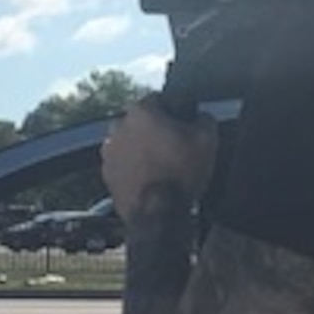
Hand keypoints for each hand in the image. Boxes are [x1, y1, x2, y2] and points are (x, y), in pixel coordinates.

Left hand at [102, 99, 218, 220]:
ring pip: (131, 143)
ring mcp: (108, 153)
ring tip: (164, 165)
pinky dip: (134, 168)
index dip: (175, 109)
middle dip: (156, 130)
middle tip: (175, 146)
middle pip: (142, 122)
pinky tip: (152, 178)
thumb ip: (205, 118)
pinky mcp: (106, 175)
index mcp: (140, 111)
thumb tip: (202, 116)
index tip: (184, 122)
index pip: (159, 99)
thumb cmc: (181, 172)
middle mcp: (118, 127)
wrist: (158, 214)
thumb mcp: (207, 139)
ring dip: (143, 149)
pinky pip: (124, 164)